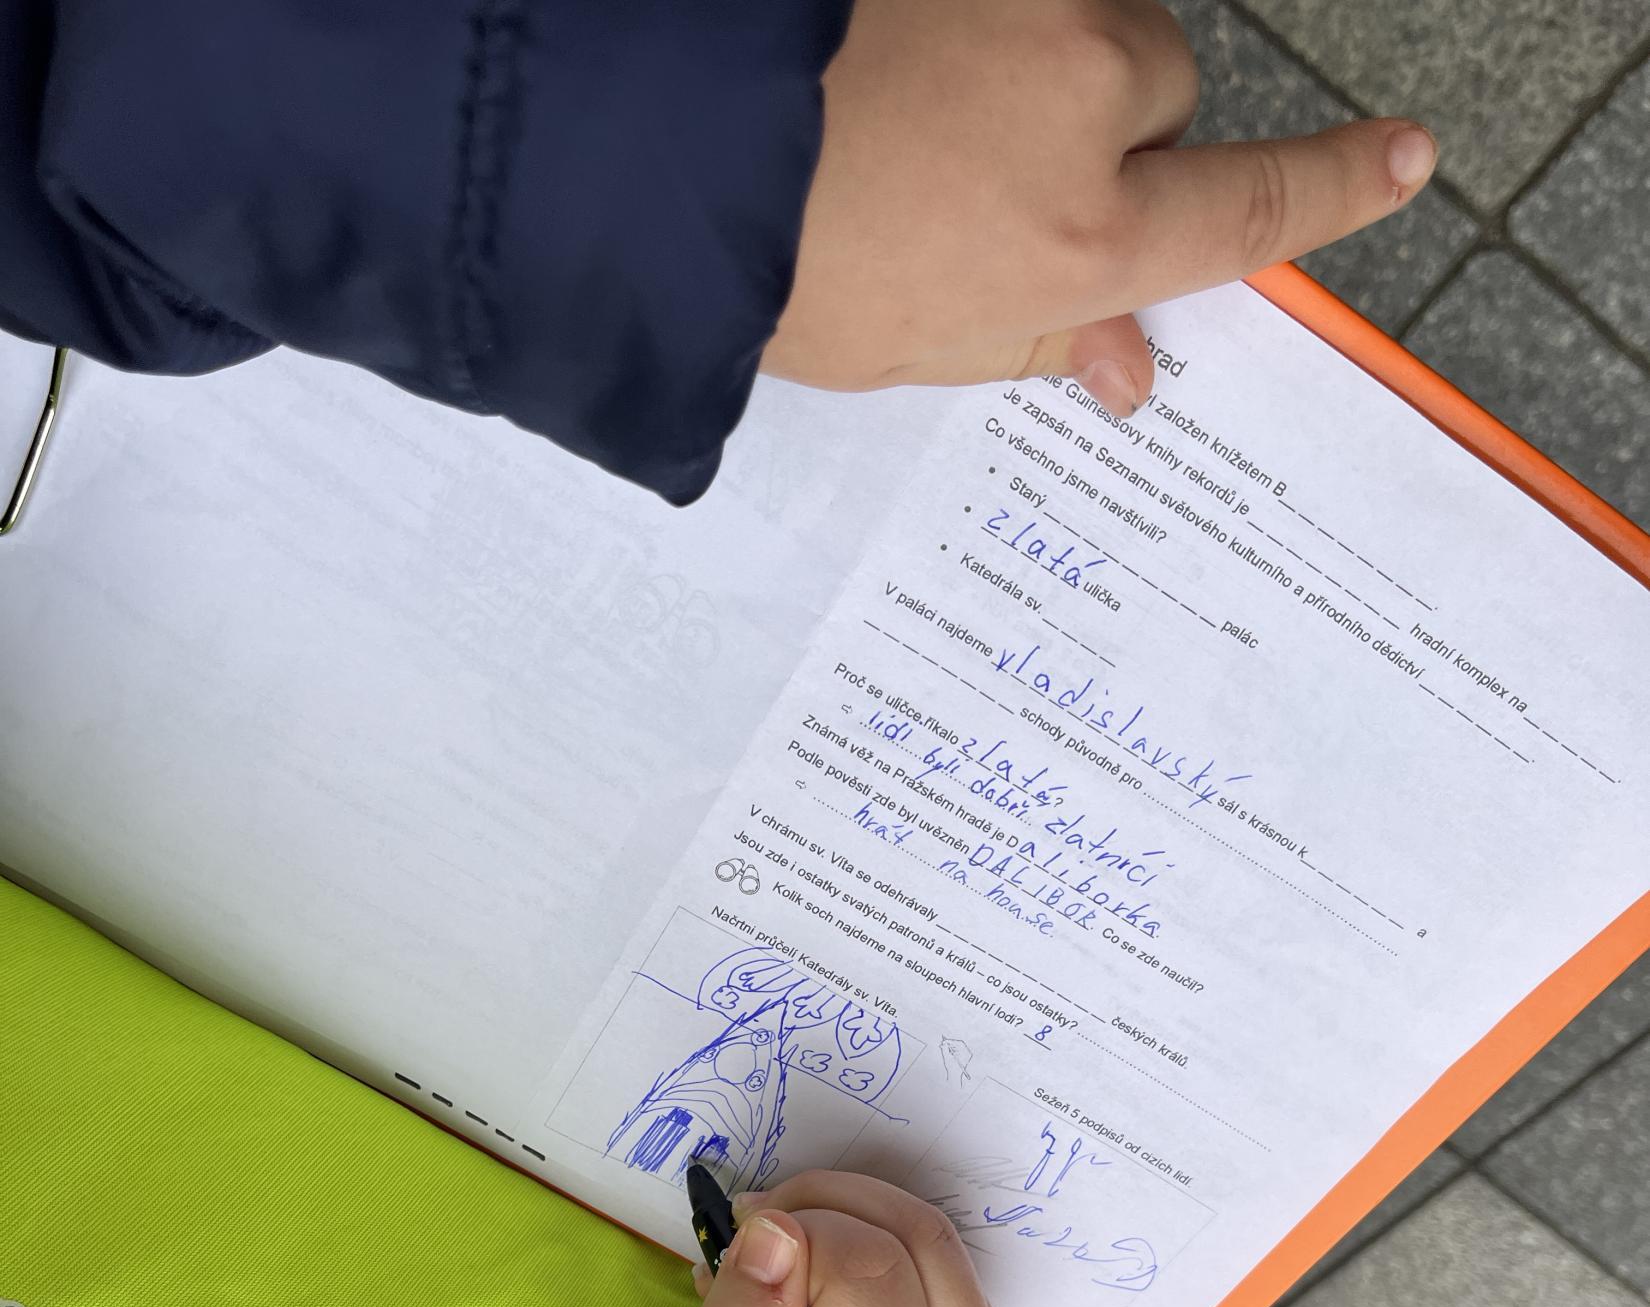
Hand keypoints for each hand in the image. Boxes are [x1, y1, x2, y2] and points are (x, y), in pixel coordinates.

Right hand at [658, 1171, 1022, 1306]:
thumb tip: (772, 1230)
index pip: (866, 1273)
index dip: (792, 1238)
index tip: (731, 1256)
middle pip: (910, 1240)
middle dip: (817, 1210)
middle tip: (746, 1234)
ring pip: (932, 1235)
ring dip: (846, 1210)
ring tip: (775, 1247)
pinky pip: (939, 1257)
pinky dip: (871, 1234)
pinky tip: (817, 1270)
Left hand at [762, 0, 1435, 414]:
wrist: (641, 149)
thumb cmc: (775, 273)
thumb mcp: (917, 347)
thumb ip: (1044, 341)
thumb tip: (1135, 372)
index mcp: (1079, 238)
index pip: (1247, 212)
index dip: (1337, 188)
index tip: (1403, 159)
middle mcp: (1081, 104)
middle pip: (1160, 94)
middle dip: (1100, 131)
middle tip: (985, 177)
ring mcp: (1025, 5)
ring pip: (1092, 23)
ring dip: (1042, 61)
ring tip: (919, 113)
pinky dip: (985, 23)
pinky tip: (902, 71)